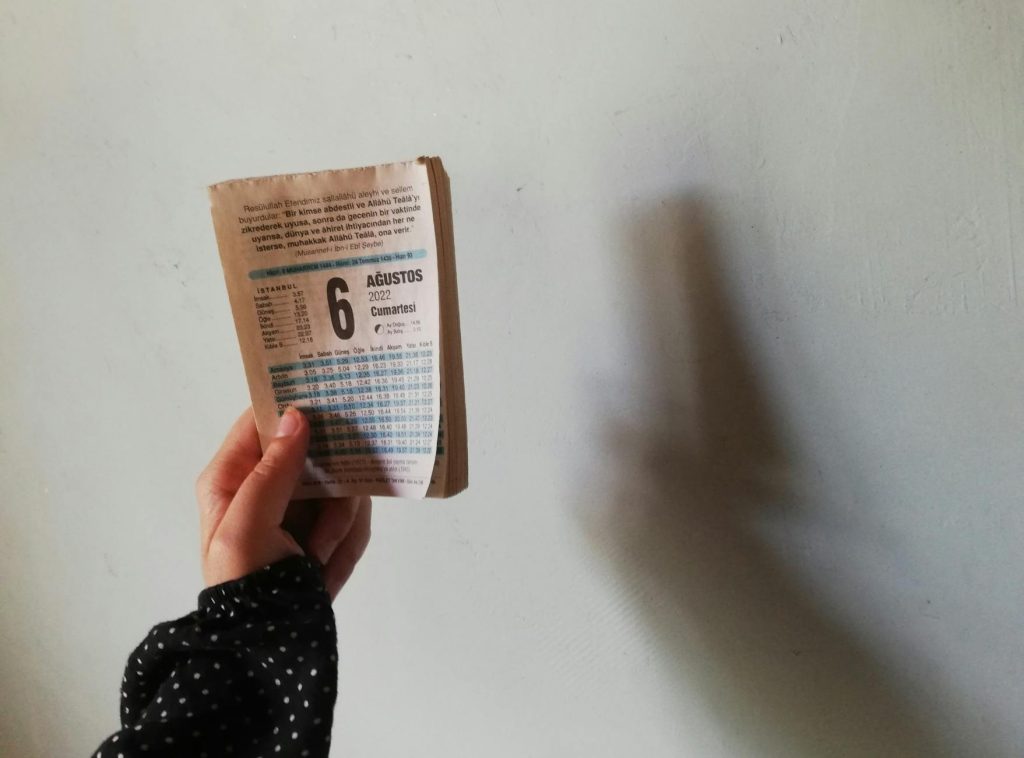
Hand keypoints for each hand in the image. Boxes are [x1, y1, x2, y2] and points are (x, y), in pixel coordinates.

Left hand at [195, 407, 371, 597]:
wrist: (264, 648)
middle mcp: (266, 485)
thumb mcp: (248, 525)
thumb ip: (272, 470)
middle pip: (316, 453)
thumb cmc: (245, 584)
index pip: (262, 420)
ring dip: (339, 525)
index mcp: (232, 477)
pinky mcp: (322, 529)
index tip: (331, 402)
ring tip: (318, 558)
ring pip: (343, 488)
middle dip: (332, 490)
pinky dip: (347, 544)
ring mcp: (297, 507)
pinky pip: (353, 518)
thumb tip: (295, 415)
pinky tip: (325, 570)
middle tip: (329, 521)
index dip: (293, 406)